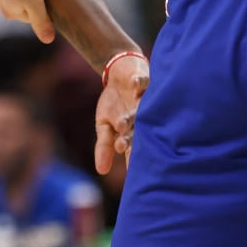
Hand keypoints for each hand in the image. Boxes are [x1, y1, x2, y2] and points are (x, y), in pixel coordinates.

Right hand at [93, 54, 148, 174]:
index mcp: (134, 131)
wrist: (120, 75)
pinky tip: (134, 85)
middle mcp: (143, 118)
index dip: (130, 156)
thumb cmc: (114, 104)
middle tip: (121, 144)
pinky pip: (143, 81)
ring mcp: (145, 99)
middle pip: (138, 130)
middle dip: (129, 138)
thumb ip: (104, 147)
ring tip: (122, 122)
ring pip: (141, 109)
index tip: (121, 166)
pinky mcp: (145, 81)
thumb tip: (101, 172)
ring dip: (133, 114)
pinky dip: (138, 83)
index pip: (133, 147)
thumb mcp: (104, 125)